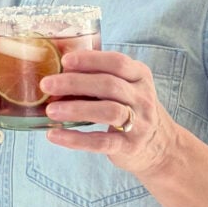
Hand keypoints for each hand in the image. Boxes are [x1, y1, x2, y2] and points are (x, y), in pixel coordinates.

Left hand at [39, 50, 176, 175]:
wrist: (161, 147)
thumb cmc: (132, 107)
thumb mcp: (126, 86)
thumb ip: (100, 75)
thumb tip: (57, 68)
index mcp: (140, 76)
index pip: (117, 62)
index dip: (90, 60)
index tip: (64, 61)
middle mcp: (143, 97)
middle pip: (108, 85)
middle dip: (74, 83)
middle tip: (46, 84)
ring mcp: (139, 123)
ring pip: (107, 111)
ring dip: (75, 109)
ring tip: (50, 111)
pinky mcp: (130, 147)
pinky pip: (101, 142)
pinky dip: (76, 139)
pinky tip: (54, 135)